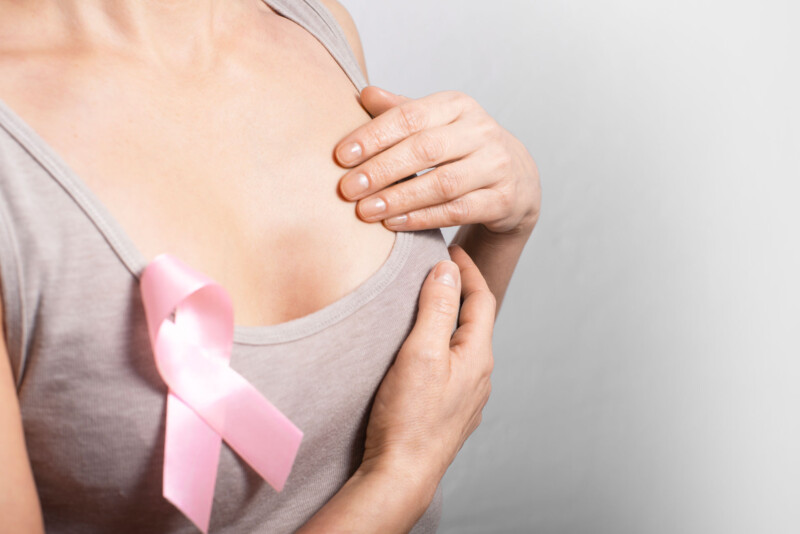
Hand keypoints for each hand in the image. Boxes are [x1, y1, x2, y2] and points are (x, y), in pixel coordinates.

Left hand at [335, 86, 540, 235]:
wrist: (516, 178)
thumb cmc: (460, 148)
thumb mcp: (434, 123)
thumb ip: (400, 112)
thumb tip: (363, 94)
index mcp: (457, 105)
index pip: (410, 116)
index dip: (373, 136)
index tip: (341, 156)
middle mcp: (480, 131)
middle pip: (425, 149)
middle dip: (381, 170)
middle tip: (347, 189)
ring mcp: (495, 166)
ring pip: (442, 184)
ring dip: (399, 199)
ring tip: (365, 211)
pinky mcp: (502, 199)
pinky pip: (457, 211)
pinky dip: (422, 218)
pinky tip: (393, 224)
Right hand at [360, 244, 495, 489]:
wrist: (402, 474)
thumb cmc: (408, 417)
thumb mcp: (420, 352)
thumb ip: (436, 308)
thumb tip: (446, 270)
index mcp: (477, 356)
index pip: (482, 299)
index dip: (468, 270)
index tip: (452, 249)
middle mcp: (480, 376)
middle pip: (476, 321)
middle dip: (461, 292)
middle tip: (440, 270)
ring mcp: (468, 397)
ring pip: (465, 346)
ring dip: (452, 320)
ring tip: (430, 305)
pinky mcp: (451, 413)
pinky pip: (454, 368)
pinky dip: (444, 346)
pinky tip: (425, 352)